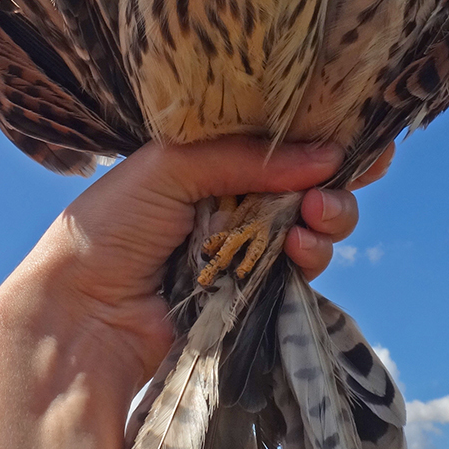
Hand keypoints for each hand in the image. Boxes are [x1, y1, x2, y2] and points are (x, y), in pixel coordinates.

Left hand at [30, 137, 391, 388]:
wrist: (84, 313)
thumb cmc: (112, 226)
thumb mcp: (170, 167)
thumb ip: (246, 159)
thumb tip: (328, 154)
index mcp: (208, 161)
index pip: (274, 142)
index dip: (319, 137)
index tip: (364, 135)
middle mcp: (231, 202)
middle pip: (304, 184)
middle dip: (333, 182)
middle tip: (335, 184)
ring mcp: (244, 249)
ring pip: (310, 227)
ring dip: (328, 218)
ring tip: (317, 218)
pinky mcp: (253, 293)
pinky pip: (299, 270)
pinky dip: (311, 256)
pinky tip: (304, 249)